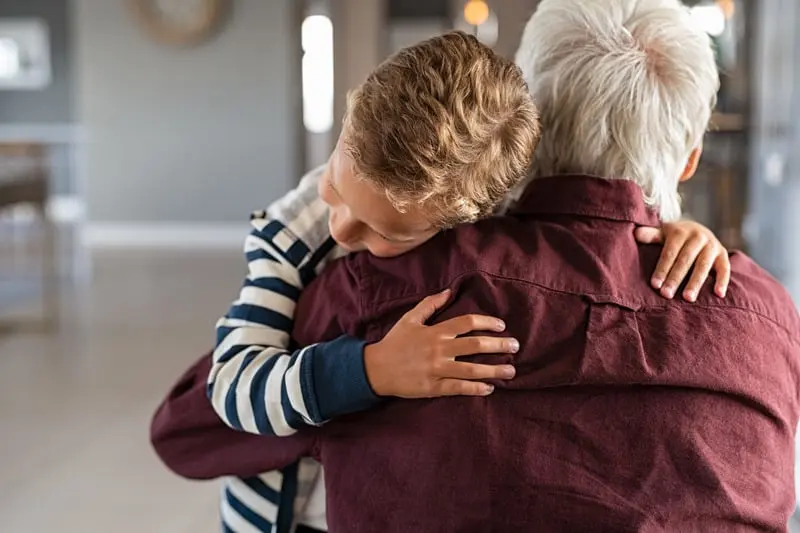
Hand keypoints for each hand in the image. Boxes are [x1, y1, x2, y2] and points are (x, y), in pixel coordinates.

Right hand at [363, 289, 517, 398]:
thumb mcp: (410, 318)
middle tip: (516, 346)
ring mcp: (437, 369)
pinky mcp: (433, 387)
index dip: (487, 323)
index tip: (501, 326)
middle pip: (476, 345)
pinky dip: (476, 389)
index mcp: (435, 331)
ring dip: (494, 370)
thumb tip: (449, 291)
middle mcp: (439, 349)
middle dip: (499, 346)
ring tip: (511, 371)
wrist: (375, 368)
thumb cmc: (394, 342)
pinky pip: (459, 389)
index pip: (467, 323)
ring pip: (472, 370)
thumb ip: (430, 304)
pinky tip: (490, 388)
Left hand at [635, 221, 729, 301]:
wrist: (696, 229)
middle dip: (675, 278)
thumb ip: (651, 235)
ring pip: (703, 265)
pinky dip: (723, 281)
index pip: (670, 253)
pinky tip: (719, 294)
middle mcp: (698, 237)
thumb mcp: (662, 233)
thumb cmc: (674, 237)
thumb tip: (635, 233)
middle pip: (685, 260)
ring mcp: (712, 245)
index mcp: (680, 232)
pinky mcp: (723, 254)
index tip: (655, 285)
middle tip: (666, 294)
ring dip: (695, 282)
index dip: (662, 269)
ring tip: (688, 298)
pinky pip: (725, 268)